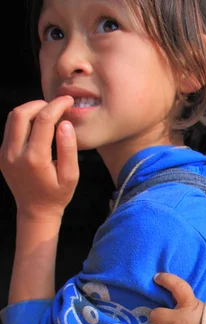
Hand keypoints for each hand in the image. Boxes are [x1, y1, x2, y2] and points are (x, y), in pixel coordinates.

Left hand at [0, 96, 78, 220]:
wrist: (35, 212)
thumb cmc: (57, 195)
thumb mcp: (71, 176)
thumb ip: (68, 149)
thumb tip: (65, 123)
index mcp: (34, 158)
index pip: (44, 120)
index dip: (57, 106)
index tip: (68, 101)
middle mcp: (15, 153)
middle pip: (22, 113)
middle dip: (40, 104)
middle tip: (55, 106)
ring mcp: (4, 153)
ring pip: (13, 118)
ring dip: (30, 110)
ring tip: (47, 113)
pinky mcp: (2, 154)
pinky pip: (10, 129)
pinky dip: (24, 121)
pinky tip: (37, 127)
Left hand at [148, 273, 203, 323]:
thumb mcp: (198, 306)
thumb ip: (183, 302)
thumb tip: (163, 294)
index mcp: (189, 306)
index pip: (177, 286)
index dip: (166, 280)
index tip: (158, 278)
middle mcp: (180, 322)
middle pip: (154, 316)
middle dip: (157, 319)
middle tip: (164, 321)